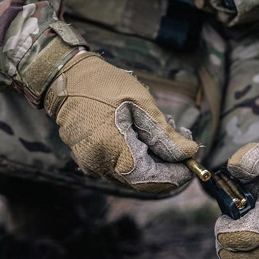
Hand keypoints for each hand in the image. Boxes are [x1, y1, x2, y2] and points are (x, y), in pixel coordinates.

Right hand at [44, 53, 198, 192]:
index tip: (192, 160)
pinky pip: (120, 167)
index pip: (151, 179)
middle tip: (183, 138)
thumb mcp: (141, 104)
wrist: (66, 78)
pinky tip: (143, 133)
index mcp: (112, 151)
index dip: (175, 174)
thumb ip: (165, 135)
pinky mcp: (89, 160)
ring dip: (154, 159)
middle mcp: (99, 165)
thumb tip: (189, 153)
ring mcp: (92, 165)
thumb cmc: (104, 85)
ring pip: (133, 175)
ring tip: (163, 129)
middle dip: (167, 164)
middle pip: (143, 180)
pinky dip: (138, 156)